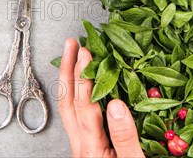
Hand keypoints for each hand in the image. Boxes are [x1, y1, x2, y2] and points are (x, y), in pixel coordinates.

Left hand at [59, 38, 143, 157]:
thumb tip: (116, 105)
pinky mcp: (87, 149)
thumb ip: (125, 137)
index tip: (86, 53)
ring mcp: (81, 147)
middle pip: (68, 103)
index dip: (84, 77)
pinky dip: (74, 95)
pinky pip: (74, 116)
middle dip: (68, 70)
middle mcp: (81, 146)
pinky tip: (82, 86)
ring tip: (72, 57)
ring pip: (68, 109)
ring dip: (68, 80)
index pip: (84, 106)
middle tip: (71, 45)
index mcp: (92, 148)